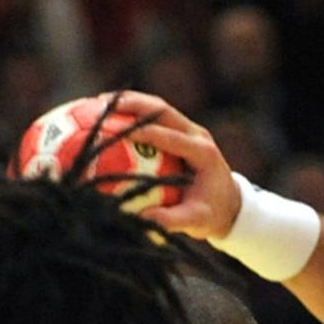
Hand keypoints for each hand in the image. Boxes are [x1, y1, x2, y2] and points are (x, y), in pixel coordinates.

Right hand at [97, 91, 242, 239]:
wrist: (229, 204)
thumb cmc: (211, 213)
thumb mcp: (197, 221)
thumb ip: (172, 220)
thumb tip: (140, 218)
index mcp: (203, 153)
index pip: (170, 136)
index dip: (141, 131)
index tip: (112, 130)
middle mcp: (197, 135)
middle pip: (162, 110)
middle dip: (130, 104)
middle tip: (99, 105)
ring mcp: (189, 129)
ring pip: (156, 106)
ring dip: (127, 102)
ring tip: (95, 102)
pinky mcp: (180, 130)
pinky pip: (152, 115)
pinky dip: (129, 112)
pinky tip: (102, 115)